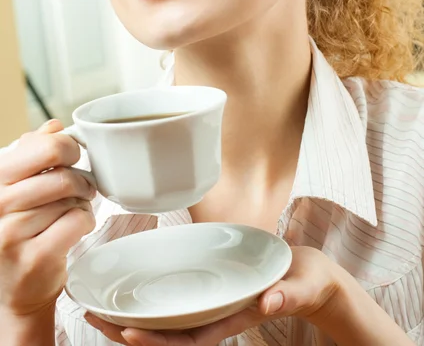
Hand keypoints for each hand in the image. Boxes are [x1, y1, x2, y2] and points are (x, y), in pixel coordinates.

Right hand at [0, 120, 95, 316]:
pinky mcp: (34, 257)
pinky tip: (74, 229)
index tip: (72, 158)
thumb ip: (34, 154)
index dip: (67, 148)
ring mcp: (12, 233)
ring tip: (71, 212)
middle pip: (63, 175)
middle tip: (81, 189)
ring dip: (82, 204)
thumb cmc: (23, 229)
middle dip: (81, 181)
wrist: (17, 288)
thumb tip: (53, 126)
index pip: (43, 146)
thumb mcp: (20, 187)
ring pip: (73, 199)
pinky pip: (78, 221)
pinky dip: (86, 222)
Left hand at [85, 245, 343, 344]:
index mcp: (234, 318)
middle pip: (167, 332)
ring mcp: (213, 303)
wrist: (310, 277)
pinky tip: (133, 287)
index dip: (156, 340)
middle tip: (89, 313)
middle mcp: (217, 314)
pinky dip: (153, 297)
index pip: (189, 338)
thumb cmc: (307, 283)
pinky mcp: (212, 288)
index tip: (125, 332)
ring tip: (96, 304)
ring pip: (166, 318)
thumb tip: (270, 301)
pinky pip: (177, 299)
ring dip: (132, 314)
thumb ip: (288, 295)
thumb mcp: (302, 288)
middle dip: (127, 329)